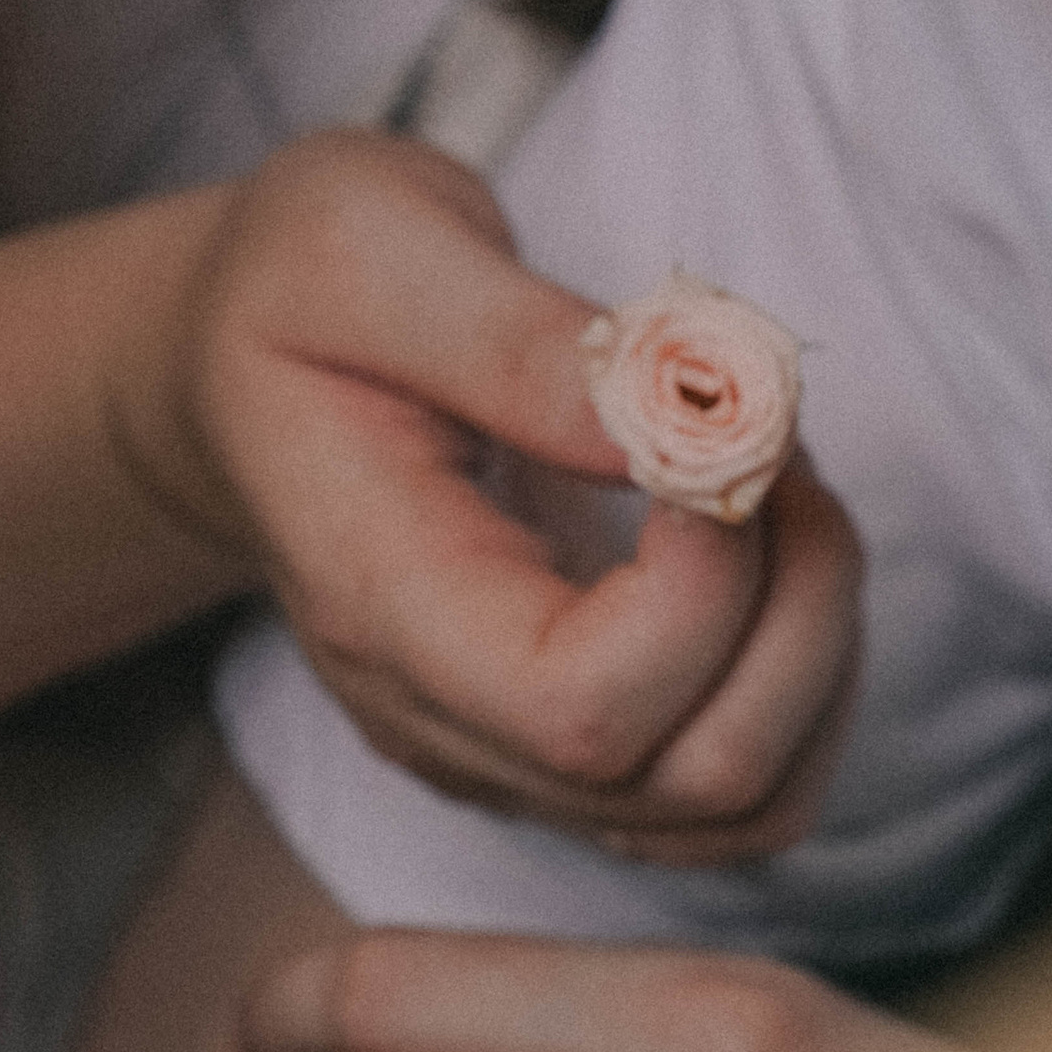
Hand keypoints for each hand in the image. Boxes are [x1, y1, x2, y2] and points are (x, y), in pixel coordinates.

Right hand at [143, 131, 862, 856]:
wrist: (233, 377)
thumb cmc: (295, 294)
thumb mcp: (366, 243)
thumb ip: (517, 336)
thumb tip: (684, 417)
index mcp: (379, 602)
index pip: (582, 706)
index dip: (705, 580)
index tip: (715, 421)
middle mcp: (442, 721)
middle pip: (690, 777)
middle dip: (795, 596)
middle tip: (769, 434)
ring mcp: (505, 757)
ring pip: (743, 808)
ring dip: (817, 638)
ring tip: (773, 482)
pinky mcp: (565, 754)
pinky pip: (743, 791)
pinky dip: (806, 679)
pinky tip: (768, 551)